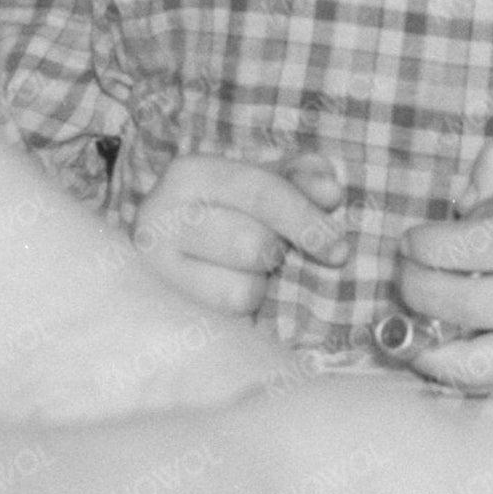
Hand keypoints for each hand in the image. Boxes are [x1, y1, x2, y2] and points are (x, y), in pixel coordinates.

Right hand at [128, 147, 344, 326]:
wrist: (165, 247)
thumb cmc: (225, 211)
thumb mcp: (262, 183)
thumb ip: (302, 179)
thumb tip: (330, 192)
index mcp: (190, 173)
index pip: (261, 192)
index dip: (306, 219)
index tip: (339, 248)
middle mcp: (160, 216)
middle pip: (254, 244)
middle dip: (277, 253)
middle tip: (273, 252)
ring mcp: (153, 268)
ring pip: (242, 289)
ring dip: (259, 283)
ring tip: (242, 270)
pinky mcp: (161, 310)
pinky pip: (228, 320)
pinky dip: (243, 310)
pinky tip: (229, 291)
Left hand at [386, 139, 492, 393]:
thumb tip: (462, 202)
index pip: (481, 245)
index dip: (430, 245)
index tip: (412, 240)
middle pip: (470, 304)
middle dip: (417, 290)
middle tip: (404, 274)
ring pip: (477, 362)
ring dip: (425, 343)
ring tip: (410, 319)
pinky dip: (453, 371)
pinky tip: (437, 347)